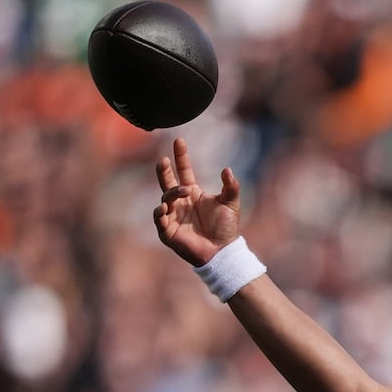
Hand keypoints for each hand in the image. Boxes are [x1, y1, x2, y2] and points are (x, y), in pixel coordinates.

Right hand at [154, 137, 241, 265]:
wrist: (223, 251)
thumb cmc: (226, 228)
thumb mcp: (231, 203)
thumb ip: (231, 186)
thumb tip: (227, 169)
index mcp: (193, 193)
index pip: (184, 170)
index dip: (181, 156)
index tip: (179, 140)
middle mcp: (180, 202)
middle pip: (168, 182)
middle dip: (165, 170)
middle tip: (165, 160)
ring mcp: (173, 216)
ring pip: (165, 198)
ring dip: (172, 193)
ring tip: (183, 190)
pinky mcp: (168, 231)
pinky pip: (160, 219)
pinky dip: (160, 212)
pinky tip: (165, 206)